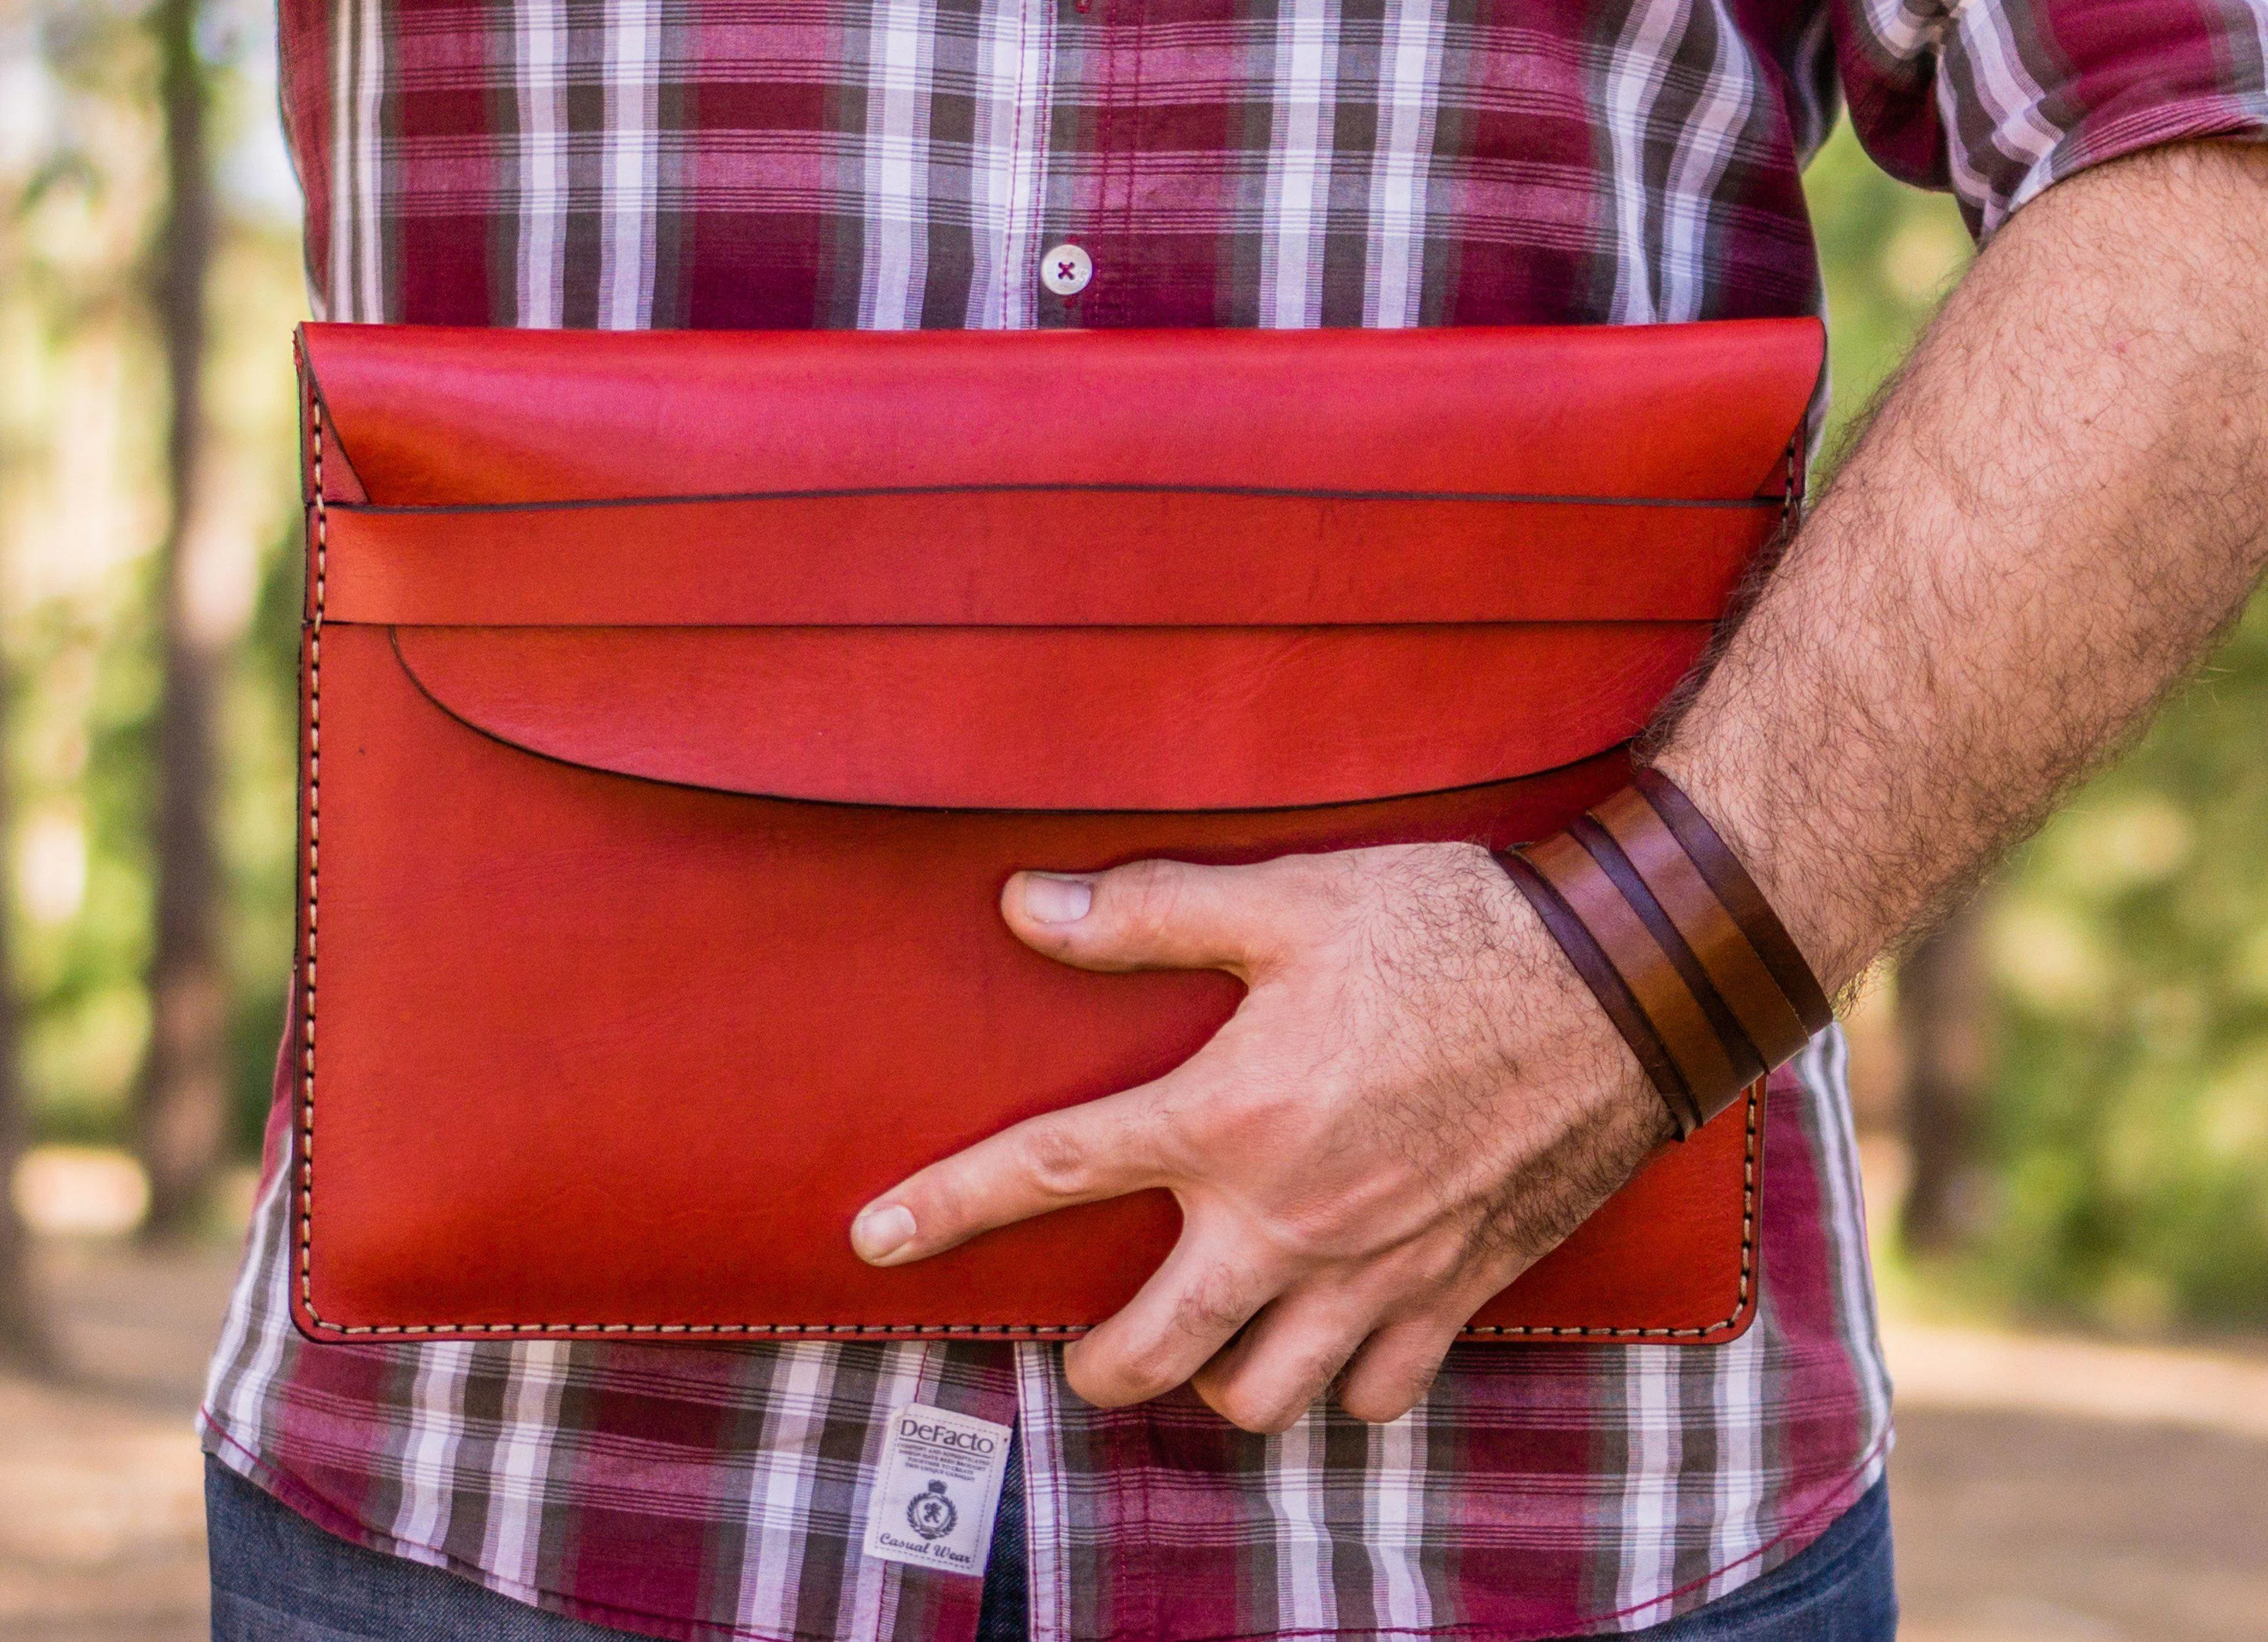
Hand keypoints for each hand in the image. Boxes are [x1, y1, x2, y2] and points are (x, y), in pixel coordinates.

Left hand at [848, 843, 1673, 1431]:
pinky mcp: (1456, 1292)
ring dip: (1219, 1383)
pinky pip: (1377, 1395)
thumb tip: (1028, 909)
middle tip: (1084, 1344)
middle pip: (1149, 1353)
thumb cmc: (1452, 931)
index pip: (1051, 1172)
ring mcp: (1374, 1273)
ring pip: (1261, 1399)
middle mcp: (1288, 1220)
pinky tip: (1330, 1338)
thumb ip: (1150, 912)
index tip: (873, 1241)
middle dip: (1094, 1366)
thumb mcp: (1291, 898)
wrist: (1624, 984)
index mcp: (1229, 1118)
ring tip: (1210, 1341)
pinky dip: (1343, 1385)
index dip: (946, 1209)